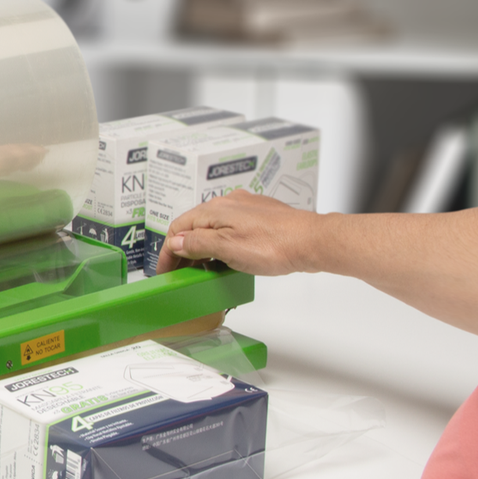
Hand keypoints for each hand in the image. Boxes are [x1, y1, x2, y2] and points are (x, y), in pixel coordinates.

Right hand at [155, 190, 326, 277]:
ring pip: (213, 228)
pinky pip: (230, 230)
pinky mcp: (259, 217)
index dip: (168, 251)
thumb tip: (175, 242)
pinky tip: (228, 261)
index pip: (178, 227)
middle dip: (184, 251)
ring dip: (203, 249)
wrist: (311, 242)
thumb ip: (197, 243)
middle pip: (194, 227)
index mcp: (215, 209)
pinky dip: (222, 245)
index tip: (166, 271)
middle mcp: (228, 204)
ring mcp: (245, 209)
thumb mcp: (227, 248)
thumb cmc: (274, 245)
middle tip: (181, 275)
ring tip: (204, 272)